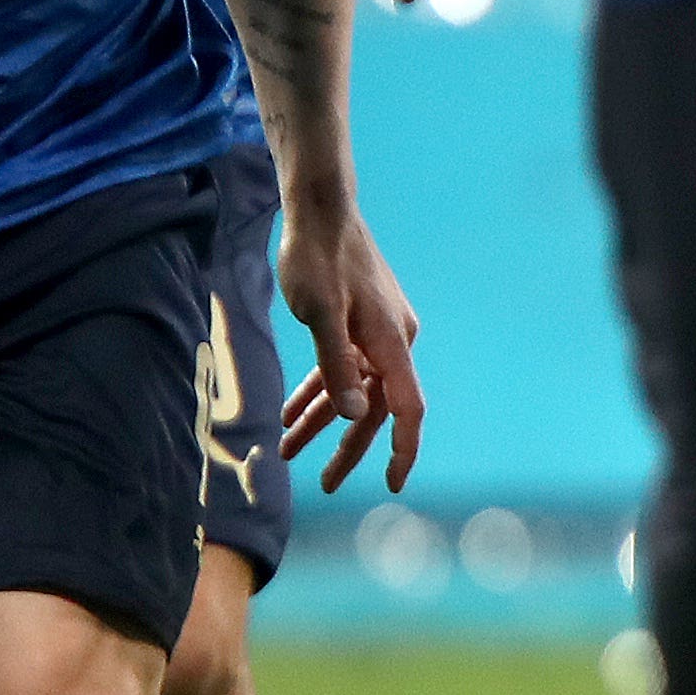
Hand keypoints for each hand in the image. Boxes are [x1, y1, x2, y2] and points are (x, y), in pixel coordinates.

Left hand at [275, 194, 428, 495]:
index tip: (391, 483)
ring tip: (289, 451)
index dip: (402, 448)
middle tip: (325, 483)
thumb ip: (335, 367)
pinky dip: (318, 392)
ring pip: (354, 391)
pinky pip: (341, 369)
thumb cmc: (318, 258)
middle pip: (377, 408)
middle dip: (349, 447)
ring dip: (323, 421)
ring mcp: (375, 334)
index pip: (406, 408)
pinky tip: (289, 411)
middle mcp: (392, 343)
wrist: (321, 211)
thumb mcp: (320, 313)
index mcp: (391, 342)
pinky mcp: (358, 325)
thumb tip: (352, 417)